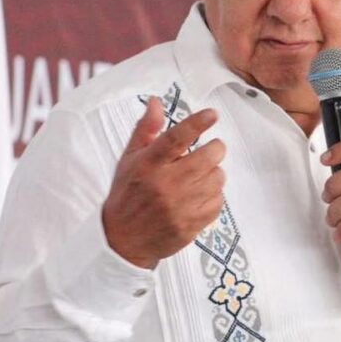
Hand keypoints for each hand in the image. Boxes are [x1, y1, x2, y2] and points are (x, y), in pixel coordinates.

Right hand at [102, 98, 224, 268]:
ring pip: (218, 178)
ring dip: (214, 174)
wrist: (122, 239)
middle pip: (208, 157)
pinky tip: (199, 196)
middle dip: (215, 148)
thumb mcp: (130, 159)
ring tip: (200, 177)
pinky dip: (213, 196)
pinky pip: (218, 202)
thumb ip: (146, 130)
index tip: (212, 114)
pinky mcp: (190, 225)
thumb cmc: (127, 194)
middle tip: (210, 150)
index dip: (198, 123)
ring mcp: (179, 207)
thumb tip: (156, 102)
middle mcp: (165, 185)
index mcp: (149, 164)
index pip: (177, 138)